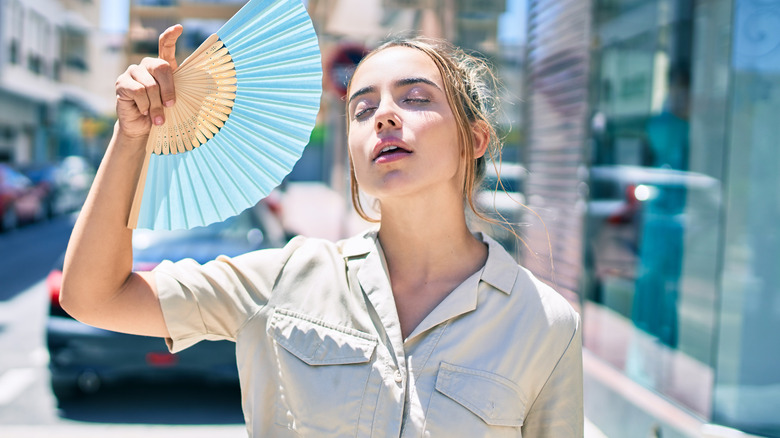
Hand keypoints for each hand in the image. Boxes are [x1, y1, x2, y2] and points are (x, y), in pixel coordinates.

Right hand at [115, 24, 182, 139]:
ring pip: (150, 85)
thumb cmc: (162, 113)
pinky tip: (143, 111)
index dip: (171, 36)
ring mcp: (132, 72)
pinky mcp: (121, 82)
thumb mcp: (175, 101)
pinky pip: (138, 91)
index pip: (165, 45)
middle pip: (161, 67)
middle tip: (170, 106)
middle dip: (169, 90)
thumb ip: (181, 90)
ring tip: (158, 118)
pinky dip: (145, 105)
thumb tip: (204, 87)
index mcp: (161, 67)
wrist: (143, 127)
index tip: (179, 28)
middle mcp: (146, 66)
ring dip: (156, 105)